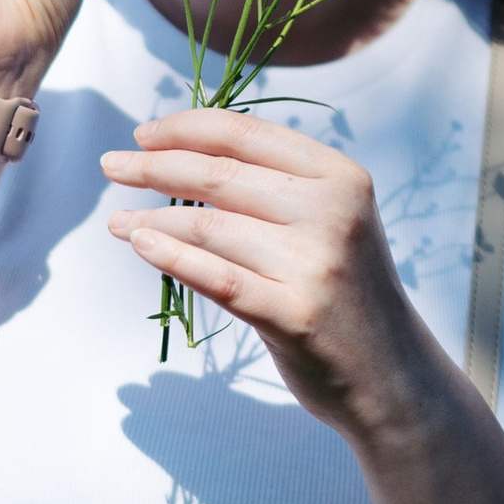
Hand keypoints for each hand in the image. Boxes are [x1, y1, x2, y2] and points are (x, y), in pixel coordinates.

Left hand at [100, 107, 443, 433]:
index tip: (143, 135)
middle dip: (154, 166)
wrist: (391, 375)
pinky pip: (215, 278)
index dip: (185, 128)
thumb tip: (184, 150)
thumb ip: (277, 186)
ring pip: (209, 227)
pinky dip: (170, 257)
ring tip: (117, 220)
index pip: (245, 135)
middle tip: (111, 167)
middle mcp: (332, 213)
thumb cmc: (344, 292)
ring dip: (150, 218)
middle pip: (219, 175)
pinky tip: (141, 244)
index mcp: (341, 177)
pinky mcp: (292, 316)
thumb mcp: (332, 222)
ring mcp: (314, 265)